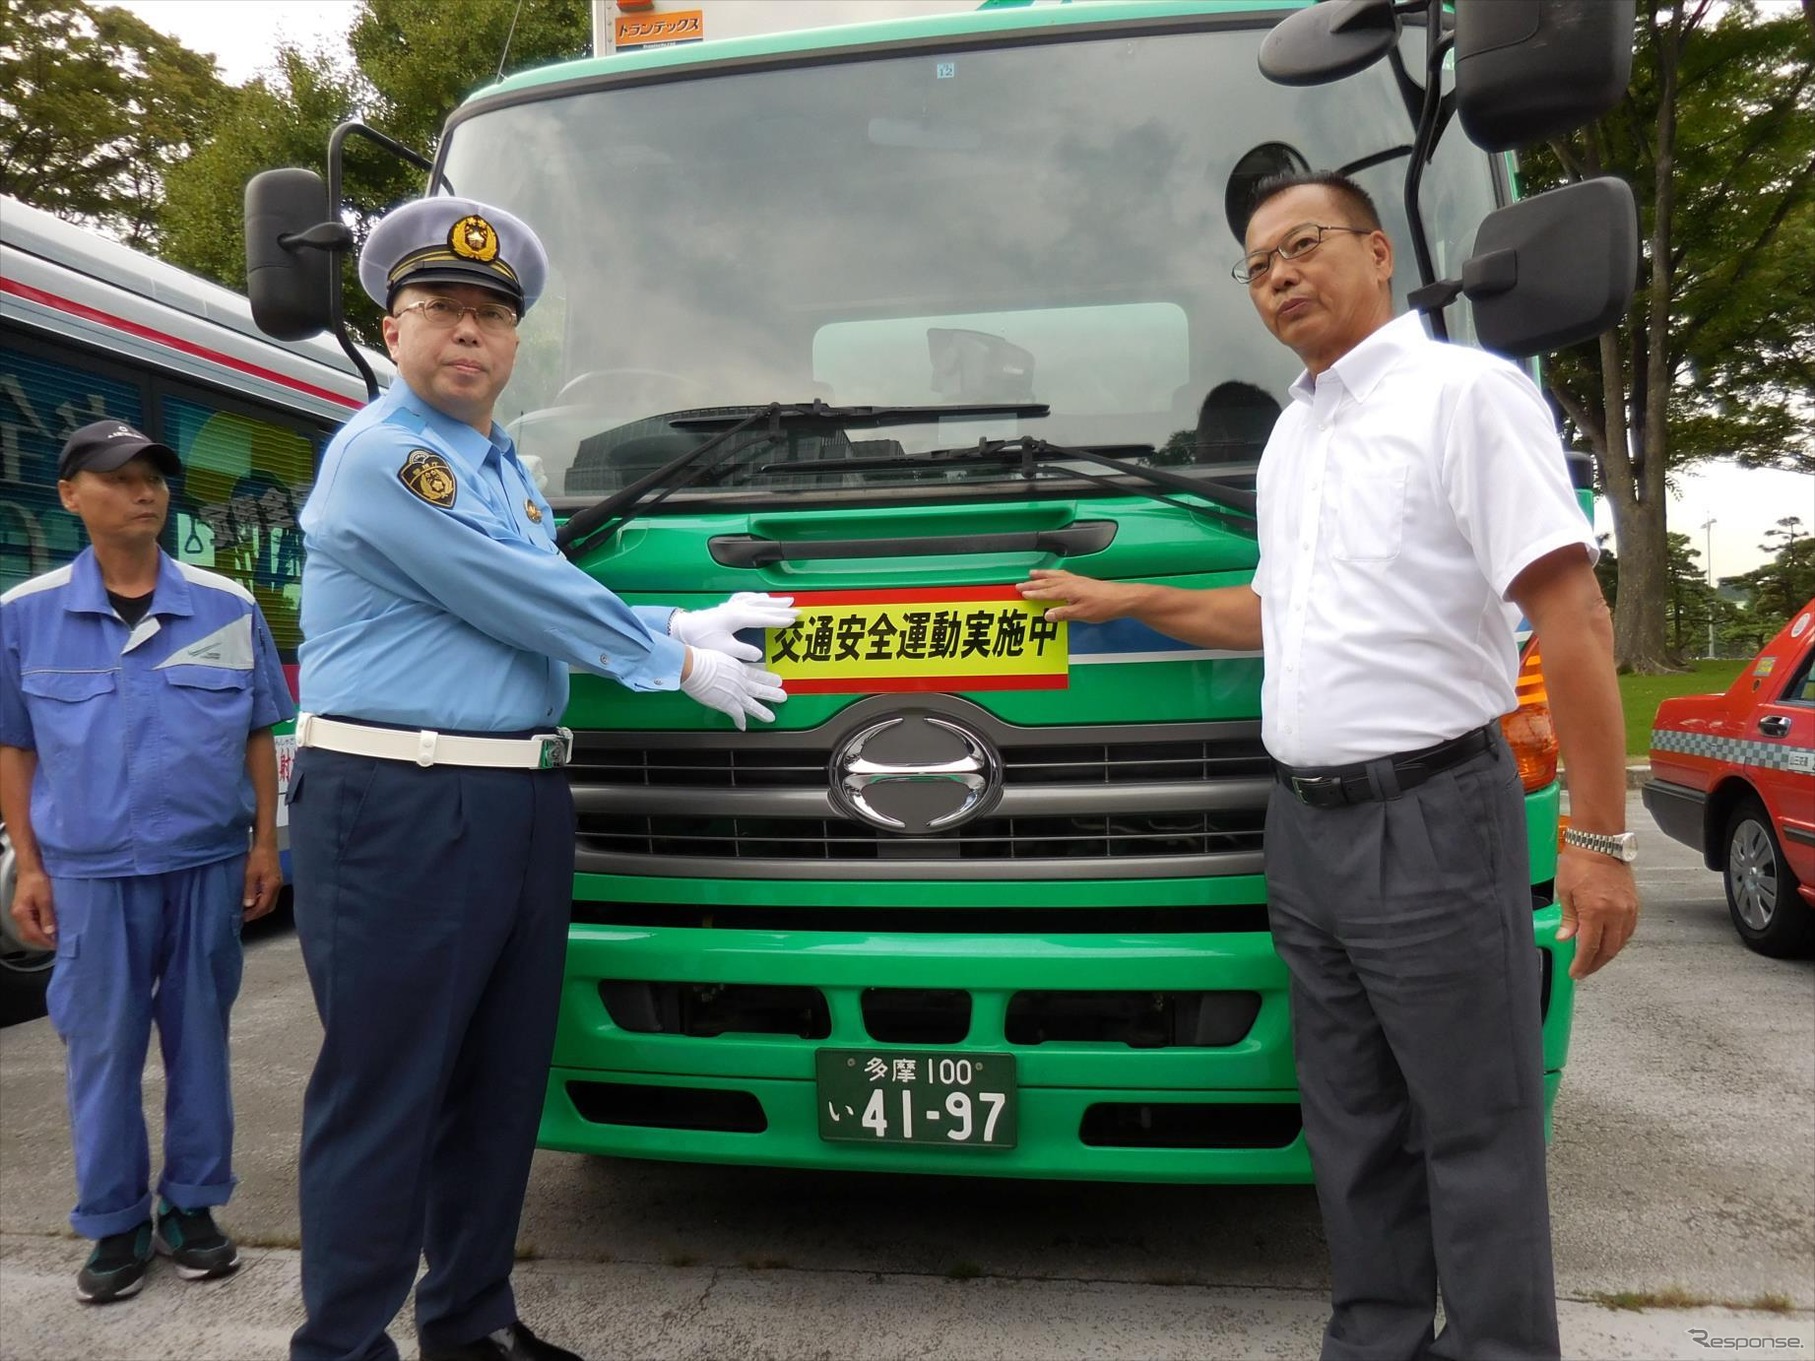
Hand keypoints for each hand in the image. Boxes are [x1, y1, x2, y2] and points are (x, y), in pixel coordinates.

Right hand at [9, 866, 55, 949]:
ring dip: (40, 936)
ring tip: (54, 938)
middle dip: (42, 941)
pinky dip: (39, 929)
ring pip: (28, 931)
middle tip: (57, 943)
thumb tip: (50, 932)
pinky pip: (30, 924)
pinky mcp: (24, 910)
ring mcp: (20, 913)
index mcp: (21, 914)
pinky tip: (49, 928)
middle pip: (28, 935)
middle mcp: (18, 916)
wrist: (31, 869)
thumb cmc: (37, 881)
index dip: (45, 941)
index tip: (56, 944)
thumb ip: (47, 916)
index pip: (32, 934)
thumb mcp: (46, 899)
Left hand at [243, 842, 283, 922]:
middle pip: (269, 906)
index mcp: (272, 886)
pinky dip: (262, 900)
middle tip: (245, 916)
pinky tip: (253, 898)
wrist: (266, 843)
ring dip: (260, 907)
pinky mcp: (275, 878)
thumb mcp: (250, 874)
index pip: (264, 906)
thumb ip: (249, 891)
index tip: (242, 918)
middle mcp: (277, 886)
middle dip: (258, 913)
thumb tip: (248, 905)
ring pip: (270, 901)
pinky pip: (270, 895)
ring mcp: (278, 882)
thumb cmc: (258, 857)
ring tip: (247, 909)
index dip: (253, 914)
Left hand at [670, 593, 797, 662]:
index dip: (780, 619)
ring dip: (773, 601)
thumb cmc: (702, 640)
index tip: (794, 620)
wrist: (684, 629)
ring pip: (757, 600)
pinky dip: (758, 597)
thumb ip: (743, 652)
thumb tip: (759, 655)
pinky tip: (761, 597)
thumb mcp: (724, 650)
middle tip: (798, 609)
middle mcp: (737, 608)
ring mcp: (732, 605)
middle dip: (782, 608)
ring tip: (787, 601)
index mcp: (738, 618)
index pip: (764, 618)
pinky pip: (747, 598)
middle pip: (764, 606)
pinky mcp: (727, 606)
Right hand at [679, 647, 786, 730]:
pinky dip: (740, 721)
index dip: (767, 678)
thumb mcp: (719, 655)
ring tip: (771, 717)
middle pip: (759, 689)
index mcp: (738, 668)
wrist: (695, 667)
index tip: (776, 680)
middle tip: (782, 696)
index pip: (756, 674)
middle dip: (772, 693)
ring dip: (762, 712)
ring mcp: (736, 693)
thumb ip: (723, 663)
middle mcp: (740, 681)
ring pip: (753, 705)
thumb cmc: (701, 658)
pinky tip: (742, 726)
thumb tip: (719, 665)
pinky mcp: (728, 704)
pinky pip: (737, 715)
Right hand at [1015, 569, 1138, 623]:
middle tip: (1020, 584)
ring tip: (1033, 574)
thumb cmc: (1104, 606)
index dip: (1033, 594)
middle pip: (1048, 582)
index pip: (1046, 592)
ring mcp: (1078, 581)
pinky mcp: (1084, 582)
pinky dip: (1055, 574)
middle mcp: (1071, 583)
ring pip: (1055, 576)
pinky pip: (1064, 575)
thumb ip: (1063, 614)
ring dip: (1043, 575)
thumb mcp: (1081, 614)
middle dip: (1033, 583)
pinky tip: (1056, 576)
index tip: (1022, 593)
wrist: (1122, 598)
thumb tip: (1047, 615)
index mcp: (1067, 590)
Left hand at [1555, 847, 1638, 978]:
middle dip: (1595, 964)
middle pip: (1608, 950)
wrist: (1599, 843)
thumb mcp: (1565, 891)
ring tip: (1594, 961)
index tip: (1575, 972)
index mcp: (1595, 911)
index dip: (1582, 964)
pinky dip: (1619, 941)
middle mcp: (1615, 913)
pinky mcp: (1634, 904)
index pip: (1589, 948)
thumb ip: (1568, 918)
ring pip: (1621, 942)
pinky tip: (1609, 944)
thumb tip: (1565, 938)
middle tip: (1584, 971)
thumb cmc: (1579, 863)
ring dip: (1608, 954)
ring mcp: (1628, 909)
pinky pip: (1629, 930)